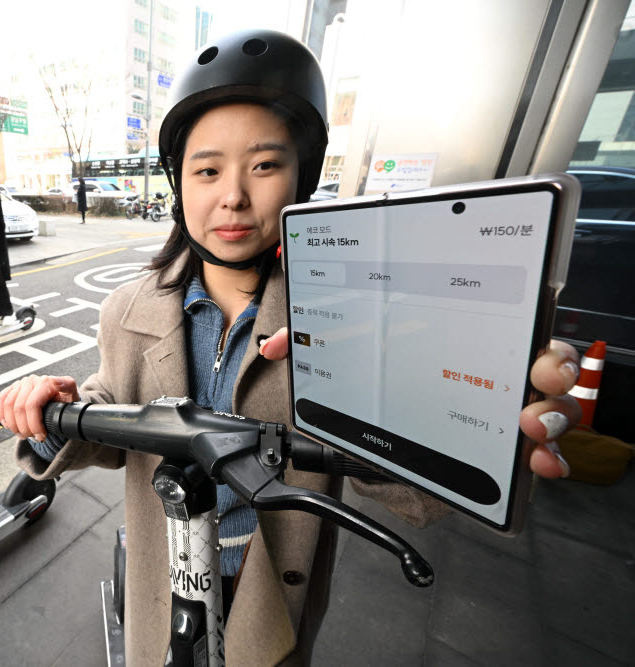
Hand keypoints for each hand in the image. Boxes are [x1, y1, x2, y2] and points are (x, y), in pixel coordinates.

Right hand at [0, 375, 79, 441]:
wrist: (59, 400)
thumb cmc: (66, 400)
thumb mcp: (72, 394)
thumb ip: (68, 386)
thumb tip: (55, 381)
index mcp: (45, 382)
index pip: (32, 405)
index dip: (34, 424)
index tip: (41, 436)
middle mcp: (31, 381)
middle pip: (19, 408)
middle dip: (24, 428)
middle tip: (32, 438)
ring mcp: (20, 384)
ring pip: (8, 406)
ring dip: (13, 424)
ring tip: (23, 434)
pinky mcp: (12, 388)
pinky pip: (0, 400)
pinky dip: (1, 414)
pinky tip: (7, 425)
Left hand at [259, 328, 580, 478]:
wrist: (382, 420)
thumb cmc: (377, 374)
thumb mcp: (345, 350)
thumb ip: (312, 338)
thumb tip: (276, 346)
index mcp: (464, 332)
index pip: (511, 322)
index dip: (529, 332)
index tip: (531, 346)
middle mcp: (494, 367)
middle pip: (545, 362)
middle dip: (553, 370)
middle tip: (541, 380)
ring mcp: (503, 408)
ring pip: (553, 407)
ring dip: (552, 416)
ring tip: (532, 426)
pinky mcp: (502, 446)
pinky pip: (538, 452)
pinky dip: (546, 458)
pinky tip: (538, 464)